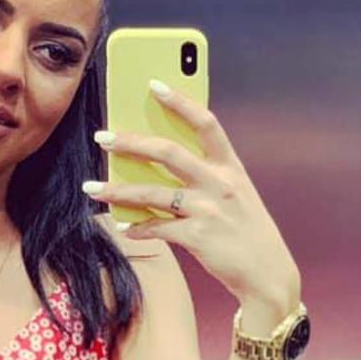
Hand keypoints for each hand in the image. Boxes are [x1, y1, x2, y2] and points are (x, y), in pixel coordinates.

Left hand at [82, 80, 300, 303]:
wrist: (268, 275)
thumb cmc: (246, 232)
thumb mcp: (236, 195)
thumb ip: (206, 176)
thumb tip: (160, 163)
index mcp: (231, 167)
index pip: (206, 123)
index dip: (180, 101)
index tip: (154, 84)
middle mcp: (220, 183)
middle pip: (168, 152)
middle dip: (131, 142)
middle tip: (102, 136)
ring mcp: (208, 210)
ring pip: (152, 193)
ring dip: (118, 190)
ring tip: (92, 188)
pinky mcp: (198, 237)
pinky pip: (157, 228)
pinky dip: (137, 227)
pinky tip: (123, 227)